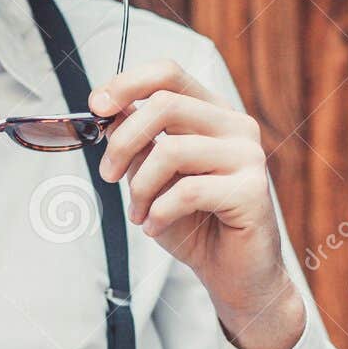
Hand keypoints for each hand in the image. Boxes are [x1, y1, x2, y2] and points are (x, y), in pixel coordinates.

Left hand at [90, 58, 304, 348]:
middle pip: (165, 105)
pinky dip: (160, 212)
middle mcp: (235, 126)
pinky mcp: (252, 191)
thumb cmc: (195, 226)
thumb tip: (111, 115)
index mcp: (212, 115)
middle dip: (122, 142)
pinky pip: (188, 191)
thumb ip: (139, 146)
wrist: (234, 274)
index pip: (169, 74)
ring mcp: (248, 156)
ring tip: (139, 214)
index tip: (96, 105)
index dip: (127, 83)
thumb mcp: (154, 180)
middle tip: (108, 176)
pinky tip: (155, 227)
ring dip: (141, 188)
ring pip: (171, 150)